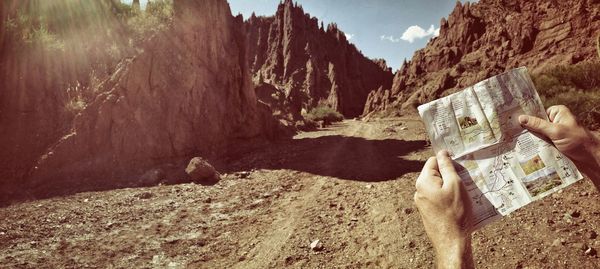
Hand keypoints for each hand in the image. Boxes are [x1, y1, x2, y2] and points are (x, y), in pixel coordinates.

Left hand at [414, 150, 473, 268]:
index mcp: (423, 182)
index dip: (447, 162)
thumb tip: (442, 152)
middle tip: (465, 182)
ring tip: (464, 195)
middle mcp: (419, 191)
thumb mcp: (455, 185)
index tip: (461, 168)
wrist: (451, 243)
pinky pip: (437, 199)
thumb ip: (447, 167)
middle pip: (435, 174)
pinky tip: (459, 205)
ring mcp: (422, 203)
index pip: (433, 161)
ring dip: (450, 188)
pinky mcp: (427, 213)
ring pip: (437, 187)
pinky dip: (448, 198)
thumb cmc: (456, 213)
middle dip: (449, 176)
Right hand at [518, 105, 596, 162]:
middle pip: (535, 124)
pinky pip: (541, 143)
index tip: (511, 121)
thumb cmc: (577, 141)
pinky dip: (535, 147)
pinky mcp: (554, 143)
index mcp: (557, 112)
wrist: (591, 158)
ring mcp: (554, 133)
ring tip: (514, 144)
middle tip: (510, 134)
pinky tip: (524, 150)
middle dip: (526, 130)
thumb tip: (520, 118)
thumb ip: (538, 125)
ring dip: (530, 140)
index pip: (537, 112)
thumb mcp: (556, 131)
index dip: (525, 117)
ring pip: (537, 135)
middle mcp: (555, 121)